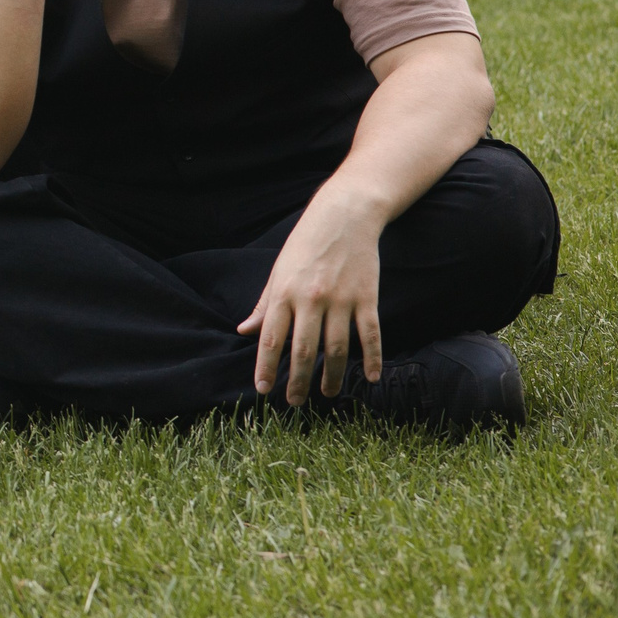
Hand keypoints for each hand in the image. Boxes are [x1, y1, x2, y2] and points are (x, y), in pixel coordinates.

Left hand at [238, 193, 385, 404]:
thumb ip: (264, 304)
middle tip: (294, 401)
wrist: (344, 216)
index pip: (271, 339)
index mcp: (284, 293)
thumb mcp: (278, 271)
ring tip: (328, 393)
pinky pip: (370, 334)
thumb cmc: (305, 245)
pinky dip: (372, 358)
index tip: (263, 390)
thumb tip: (245, 331)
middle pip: (303, 350)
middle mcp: (311, 299)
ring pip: (337, 349)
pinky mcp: (367, 297)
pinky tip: (371, 377)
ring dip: (332, 377)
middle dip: (297, 381)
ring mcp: (341, 299)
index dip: (266, 367)